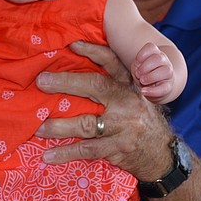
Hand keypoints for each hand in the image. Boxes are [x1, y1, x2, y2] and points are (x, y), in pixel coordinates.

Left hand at [34, 41, 173, 181]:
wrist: (162, 154)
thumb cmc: (140, 121)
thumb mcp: (133, 97)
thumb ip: (113, 84)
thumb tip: (77, 67)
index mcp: (129, 86)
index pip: (112, 62)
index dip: (93, 51)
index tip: (72, 44)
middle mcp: (128, 102)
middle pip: (95, 87)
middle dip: (66, 82)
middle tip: (41, 81)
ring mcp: (124, 127)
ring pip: (86, 124)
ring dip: (59, 126)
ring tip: (37, 127)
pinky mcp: (118, 149)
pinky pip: (87, 150)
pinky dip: (66, 153)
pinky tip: (48, 155)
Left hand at [131, 42, 174, 102]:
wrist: (156, 87)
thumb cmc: (144, 74)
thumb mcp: (137, 68)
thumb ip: (136, 67)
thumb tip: (139, 73)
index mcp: (155, 53)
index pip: (151, 47)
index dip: (142, 54)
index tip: (136, 62)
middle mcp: (164, 61)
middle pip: (158, 58)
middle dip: (145, 67)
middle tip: (138, 74)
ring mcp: (168, 73)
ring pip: (166, 71)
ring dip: (150, 77)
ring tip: (142, 81)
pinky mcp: (168, 86)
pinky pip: (164, 88)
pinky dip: (152, 91)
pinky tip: (143, 91)